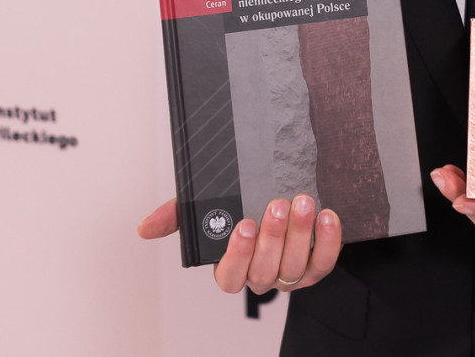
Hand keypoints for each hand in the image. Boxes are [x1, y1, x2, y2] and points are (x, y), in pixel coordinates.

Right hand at [136, 195, 342, 294]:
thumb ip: (178, 215)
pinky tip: (327, 216)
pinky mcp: (316, 268)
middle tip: (277, 204)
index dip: (238, 255)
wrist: (282, 196)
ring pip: (294, 266)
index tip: (244, 225)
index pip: (229, 277)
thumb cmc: (242, 206)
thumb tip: (145, 227)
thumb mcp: (209, 206)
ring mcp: (289, 274)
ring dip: (300, 234)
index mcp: (231, 267)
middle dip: (273, 237)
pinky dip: (329, 241)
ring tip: (303, 202)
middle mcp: (260, 276)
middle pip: (265, 270)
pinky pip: (325, 262)